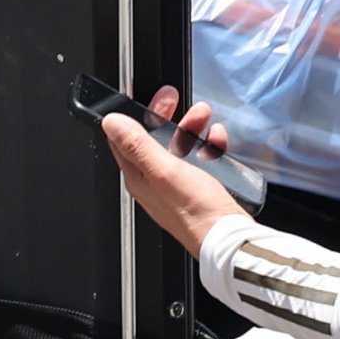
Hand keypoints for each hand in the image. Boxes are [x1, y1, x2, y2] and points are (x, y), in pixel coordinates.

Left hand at [102, 86, 245, 258]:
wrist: (228, 238)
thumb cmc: (197, 212)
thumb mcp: (165, 171)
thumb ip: (137, 145)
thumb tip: (111, 123)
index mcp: (140, 178)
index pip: (125, 139)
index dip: (136, 114)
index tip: (153, 99)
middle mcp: (154, 182)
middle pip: (153, 139)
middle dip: (166, 116)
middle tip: (175, 100)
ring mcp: (175, 185)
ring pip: (177, 145)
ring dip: (190, 127)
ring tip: (203, 117)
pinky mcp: (196, 187)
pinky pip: (197, 158)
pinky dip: (207, 145)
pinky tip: (216, 141)